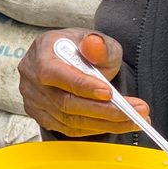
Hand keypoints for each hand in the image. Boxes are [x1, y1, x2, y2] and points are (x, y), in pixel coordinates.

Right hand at [19, 29, 150, 136]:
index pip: (55, 73)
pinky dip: (93, 128)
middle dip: (104, 110)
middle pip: (66, 103)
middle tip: (136, 112)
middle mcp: (32, 78)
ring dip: (105, 123)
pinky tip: (114, 124)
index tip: (109, 93)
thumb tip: (94, 45)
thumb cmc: (80, 49)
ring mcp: (34, 100)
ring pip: (69, 120)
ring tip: (134, 120)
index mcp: (41, 53)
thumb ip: (98, 44)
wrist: (68, 60)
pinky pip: (68, 129)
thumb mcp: (95, 39)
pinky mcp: (41, 116)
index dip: (82, 85)